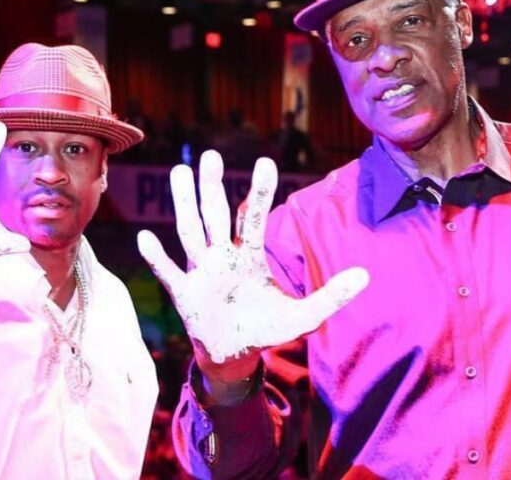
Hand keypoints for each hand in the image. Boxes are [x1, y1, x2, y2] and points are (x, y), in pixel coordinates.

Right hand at [137, 150, 368, 365]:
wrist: (234, 356)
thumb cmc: (265, 329)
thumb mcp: (304, 316)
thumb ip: (332, 296)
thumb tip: (366, 275)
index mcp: (249, 257)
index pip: (254, 218)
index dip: (260, 192)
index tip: (265, 161)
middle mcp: (222, 257)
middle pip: (216, 215)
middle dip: (212, 186)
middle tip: (210, 154)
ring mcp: (201, 273)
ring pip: (190, 232)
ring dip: (185, 204)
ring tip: (179, 173)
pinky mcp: (185, 294)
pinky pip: (168, 272)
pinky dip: (157, 257)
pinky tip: (144, 237)